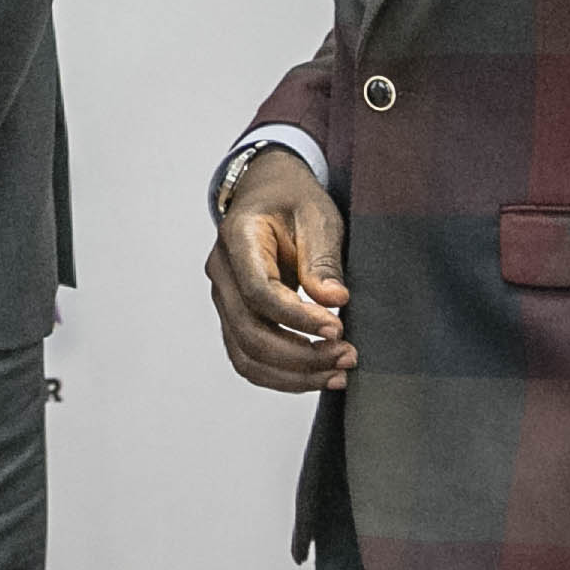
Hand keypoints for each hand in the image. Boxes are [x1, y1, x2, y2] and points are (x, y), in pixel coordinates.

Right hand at [204, 148, 354, 392]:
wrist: (268, 193)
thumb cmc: (292, 200)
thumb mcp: (318, 216)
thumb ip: (323, 259)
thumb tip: (333, 300)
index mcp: (237, 238)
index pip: (259, 291)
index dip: (298, 318)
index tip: (338, 328)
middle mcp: (222, 271)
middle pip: (249, 331)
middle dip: (301, 355)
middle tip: (347, 356)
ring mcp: (224, 297)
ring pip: (246, 354)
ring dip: (292, 374)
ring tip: (338, 374)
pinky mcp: (235, 316)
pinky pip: (248, 358)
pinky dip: (281, 376)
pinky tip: (317, 375)